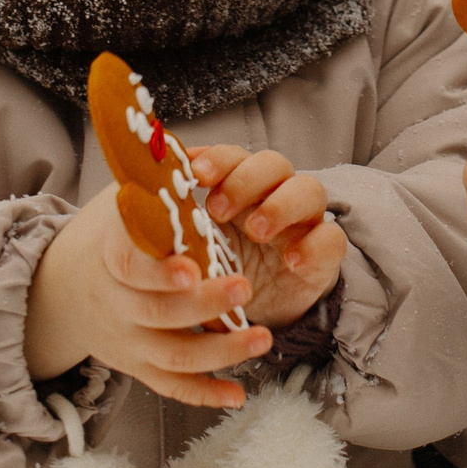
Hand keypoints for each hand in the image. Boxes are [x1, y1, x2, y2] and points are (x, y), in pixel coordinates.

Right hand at [26, 181, 275, 409]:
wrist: (63, 287)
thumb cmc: (109, 232)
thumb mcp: (120, 196)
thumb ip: (151, 178)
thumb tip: (184, 148)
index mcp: (111, 256)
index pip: (129, 266)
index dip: (157, 272)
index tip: (191, 268)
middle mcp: (116, 304)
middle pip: (157, 314)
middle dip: (203, 306)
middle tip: (246, 288)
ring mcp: (128, 339)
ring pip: (172, 356)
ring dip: (218, 353)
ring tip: (262, 339)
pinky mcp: (139, 365)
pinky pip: (170, 386)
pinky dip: (203, 394)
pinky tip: (237, 394)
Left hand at [189, 144, 346, 327]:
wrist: (255, 312)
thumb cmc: (222, 269)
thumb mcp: (195, 248)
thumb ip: (177, 225)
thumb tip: (134, 204)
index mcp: (241, 187)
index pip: (236, 156)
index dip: (218, 158)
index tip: (195, 174)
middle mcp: (275, 195)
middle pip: (274, 164)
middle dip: (246, 179)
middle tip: (218, 209)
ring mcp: (304, 222)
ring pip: (309, 190)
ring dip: (281, 206)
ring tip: (257, 231)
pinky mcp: (324, 254)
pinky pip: (332, 239)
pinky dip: (314, 246)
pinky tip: (292, 261)